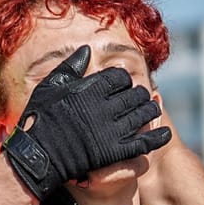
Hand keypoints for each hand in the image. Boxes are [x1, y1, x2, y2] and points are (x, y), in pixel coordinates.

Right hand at [2, 47, 172, 198]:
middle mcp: (104, 107)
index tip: (121, 84)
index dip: (123, 79)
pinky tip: (165, 133)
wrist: (38, 155)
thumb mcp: (50, 86)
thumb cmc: (40, 119)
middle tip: (140, 97)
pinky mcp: (116, 151)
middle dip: (138, 95)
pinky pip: (144, 142)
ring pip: (142, 115)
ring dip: (149, 111)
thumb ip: (71, 66)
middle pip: (134, 95)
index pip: (119, 77)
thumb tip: (87, 49)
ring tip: (151, 110)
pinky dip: (157, 137)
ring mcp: (111, 130)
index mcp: (90, 88)